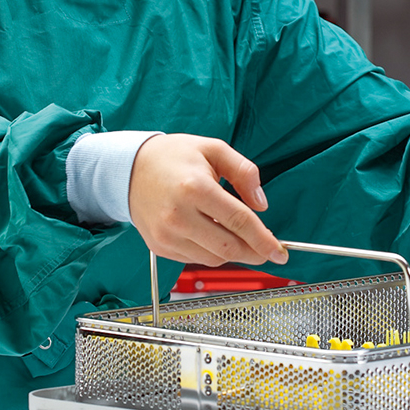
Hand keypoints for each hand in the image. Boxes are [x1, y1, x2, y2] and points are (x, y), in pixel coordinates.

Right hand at [129, 134, 287, 266]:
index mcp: (195, 188)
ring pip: (214, 258)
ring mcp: (167, 235)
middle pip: (229, 247)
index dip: (264, 240)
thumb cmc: (173, 157)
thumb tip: (261, 205)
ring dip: (234, 252)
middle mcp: (178, 216)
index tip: (280, 251)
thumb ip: (244, 172)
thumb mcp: (214, 149)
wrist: (129, 170)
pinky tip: (213, 236)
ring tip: (239, 237)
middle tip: (268, 250)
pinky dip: (212, 253)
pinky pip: (196, 259)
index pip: (239, 221)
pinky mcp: (160, 246)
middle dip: (255, 253)